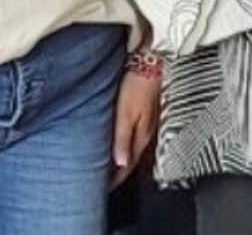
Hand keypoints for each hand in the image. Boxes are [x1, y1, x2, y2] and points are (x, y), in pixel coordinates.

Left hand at [110, 66, 160, 186]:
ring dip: (120, 161)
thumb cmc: (137, 85)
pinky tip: (117, 145)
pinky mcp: (145, 116)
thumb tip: (120, 163)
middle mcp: (145, 134)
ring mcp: (147, 125)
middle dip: (117, 174)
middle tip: (102, 183)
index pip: (127, 166)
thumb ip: (122, 139)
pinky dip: (124, 147)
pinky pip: (134, 139)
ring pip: (132, 151)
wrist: (150, 63)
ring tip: (107, 169)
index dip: (115, 179)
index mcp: (141, 136)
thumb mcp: (125, 113)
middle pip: (130, 161)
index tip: (102, 189)